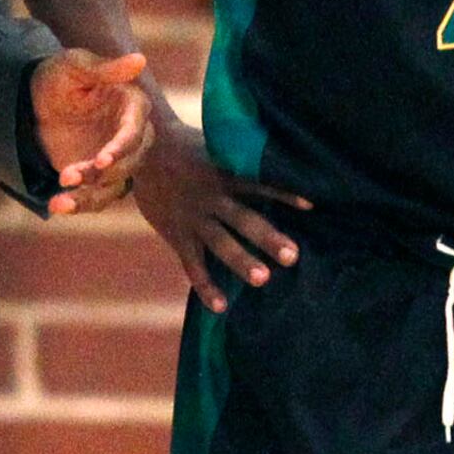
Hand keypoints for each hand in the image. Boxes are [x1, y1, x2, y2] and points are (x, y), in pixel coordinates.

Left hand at [27, 49, 149, 217]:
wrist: (33, 101)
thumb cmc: (59, 76)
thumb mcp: (74, 66)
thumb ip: (105, 68)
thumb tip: (140, 60)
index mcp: (132, 107)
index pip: (135, 132)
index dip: (121, 149)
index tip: (101, 161)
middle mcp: (131, 136)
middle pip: (129, 164)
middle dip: (101, 175)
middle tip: (67, 176)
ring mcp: (116, 160)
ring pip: (114, 187)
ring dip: (89, 196)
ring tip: (59, 202)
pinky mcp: (98, 178)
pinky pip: (96, 197)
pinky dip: (79, 204)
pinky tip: (55, 205)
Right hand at [133, 114, 309, 311]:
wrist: (142, 150)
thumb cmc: (189, 148)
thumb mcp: (216, 145)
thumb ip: (242, 159)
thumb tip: (283, 161)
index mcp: (224, 173)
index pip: (259, 184)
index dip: (284, 193)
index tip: (310, 205)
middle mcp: (211, 197)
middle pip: (244, 220)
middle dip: (268, 238)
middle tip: (292, 256)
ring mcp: (194, 219)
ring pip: (220, 243)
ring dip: (241, 261)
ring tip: (263, 279)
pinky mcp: (177, 235)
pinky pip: (193, 265)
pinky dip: (205, 286)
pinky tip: (221, 307)